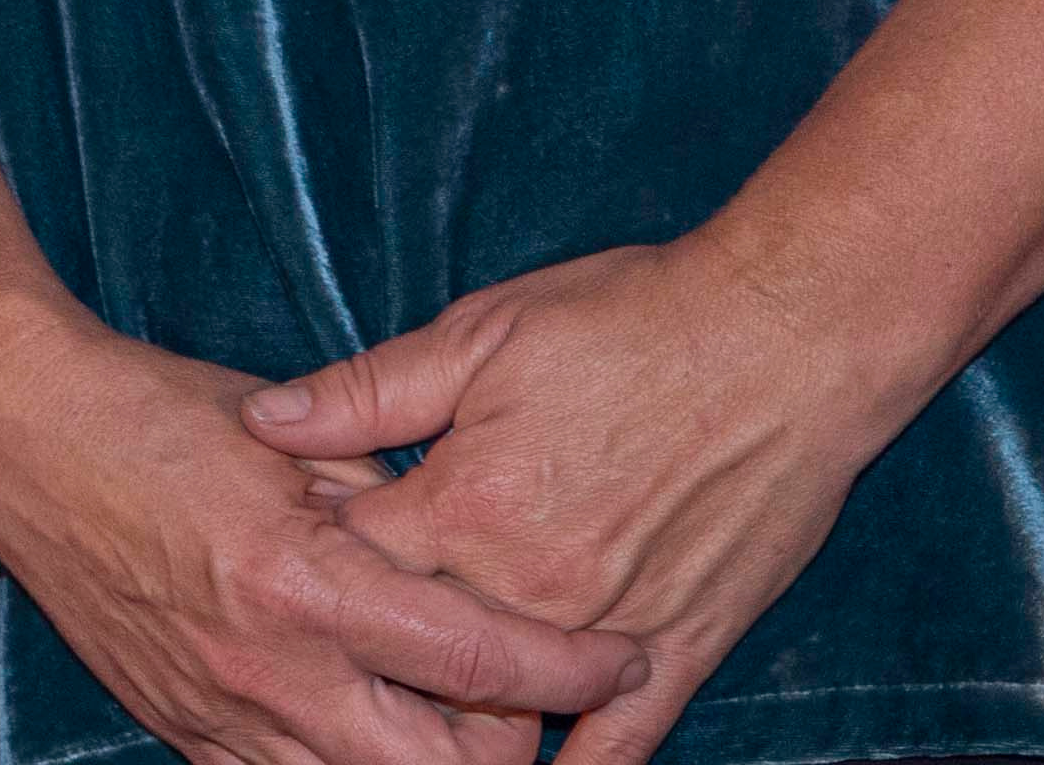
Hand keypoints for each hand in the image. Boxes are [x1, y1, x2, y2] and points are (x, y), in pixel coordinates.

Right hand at [0, 303, 652, 764]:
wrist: (18, 436)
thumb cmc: (152, 414)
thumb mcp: (290, 433)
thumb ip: (386, 501)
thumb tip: (468, 550)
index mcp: (304, 579)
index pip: (474, 659)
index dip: (567, 671)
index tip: (623, 657)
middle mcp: (269, 668)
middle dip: (511, 749)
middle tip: (543, 706)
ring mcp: (223, 713)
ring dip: (431, 761)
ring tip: (465, 720)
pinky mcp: (184, 731)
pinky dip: (345, 763)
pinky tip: (369, 725)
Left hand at [250, 239, 903, 764]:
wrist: (782, 342)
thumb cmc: (630, 321)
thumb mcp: (479, 333)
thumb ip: (366, 394)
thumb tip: (261, 421)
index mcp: (465, 505)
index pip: (351, 558)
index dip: (319, 546)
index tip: (301, 535)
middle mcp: (530, 584)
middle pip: (418, 644)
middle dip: (378, 635)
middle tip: (352, 621)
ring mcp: (608, 629)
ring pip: (506, 704)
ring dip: (459, 704)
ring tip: (417, 701)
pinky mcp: (680, 649)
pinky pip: (620, 743)